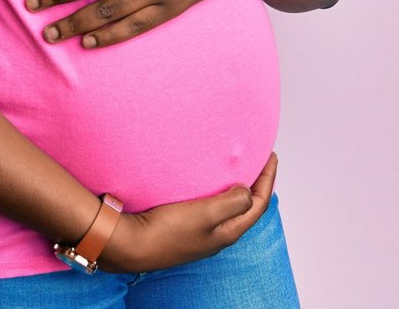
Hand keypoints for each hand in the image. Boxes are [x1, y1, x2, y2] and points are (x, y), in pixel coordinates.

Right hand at [97, 152, 277, 272]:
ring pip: (226, 206)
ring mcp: (198, 232)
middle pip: (245, 206)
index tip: (271, 155)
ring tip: (235, 167)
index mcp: (227, 233)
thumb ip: (233, 202)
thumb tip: (247, 191)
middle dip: (255, 183)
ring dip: (234, 186)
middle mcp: (216, 235)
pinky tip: (204, 180)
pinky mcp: (181, 226)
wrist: (127, 243)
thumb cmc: (165, 232)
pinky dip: (214, 190)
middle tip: (258, 160)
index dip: (268, 179)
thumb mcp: (206, 214)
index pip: (258, 205)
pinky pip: (207, 205)